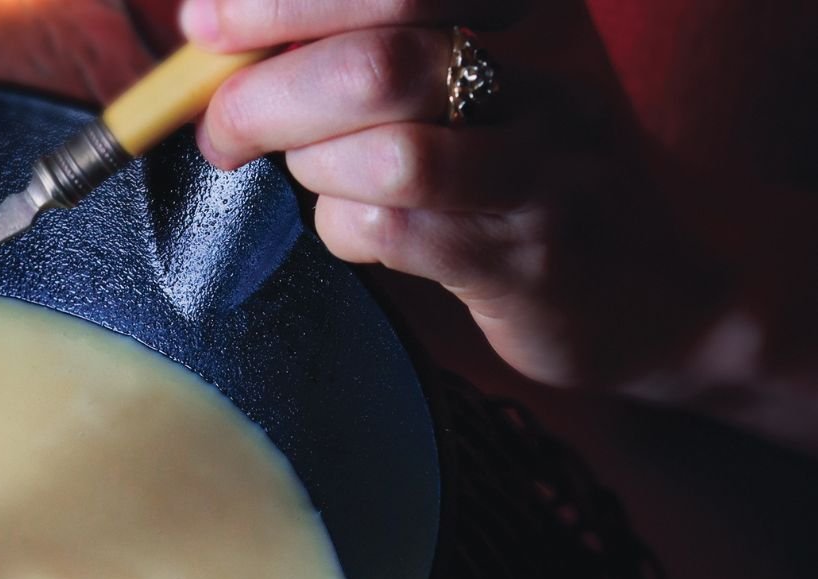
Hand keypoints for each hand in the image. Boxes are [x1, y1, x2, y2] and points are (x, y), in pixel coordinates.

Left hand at [177, 0, 743, 399]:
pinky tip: (359, 227)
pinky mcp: (530, 256)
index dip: (279, 0)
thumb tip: (219, 33)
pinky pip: (397, 236)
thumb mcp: (466, 67)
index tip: (203, 23)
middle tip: (222, 127)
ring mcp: (548, 165)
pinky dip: (346, 231)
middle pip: (376, 63)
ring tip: (314, 176)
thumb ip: (363, 39)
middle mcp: (549, 67)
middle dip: (266, 96)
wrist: (653, 274)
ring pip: (386, 156)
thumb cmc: (520, 157)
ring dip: (314, 169)